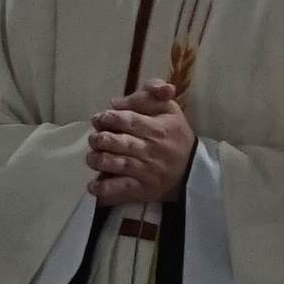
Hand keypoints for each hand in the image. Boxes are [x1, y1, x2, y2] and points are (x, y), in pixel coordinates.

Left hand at [83, 86, 195, 211]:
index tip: (100, 118)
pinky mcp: (142, 189)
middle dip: (102, 140)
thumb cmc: (174, 134)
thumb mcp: (169, 108)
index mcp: (158, 128)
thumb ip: (149, 93)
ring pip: (119, 166)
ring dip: (100, 161)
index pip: (131, 121)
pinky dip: (105, 189)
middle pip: (122, 143)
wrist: (191, 168)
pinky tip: (93, 186)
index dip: (111, 118)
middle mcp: (151, 150)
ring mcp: (146, 172)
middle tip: (94, 138)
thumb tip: (116, 101)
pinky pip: (121, 190)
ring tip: (92, 157)